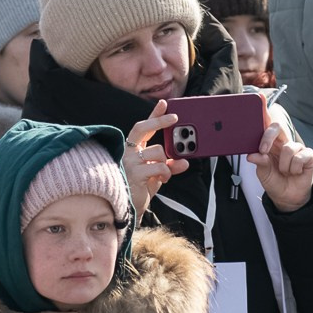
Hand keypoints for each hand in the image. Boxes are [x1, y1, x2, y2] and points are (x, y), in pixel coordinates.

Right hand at [124, 99, 187, 218]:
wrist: (130, 209)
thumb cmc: (141, 189)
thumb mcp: (158, 175)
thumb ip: (170, 165)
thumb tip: (185, 161)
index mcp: (133, 150)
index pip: (142, 127)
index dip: (153, 114)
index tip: (164, 103)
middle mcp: (128, 152)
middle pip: (143, 128)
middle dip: (160, 120)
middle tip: (176, 118)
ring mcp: (129, 161)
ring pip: (158, 150)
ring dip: (166, 163)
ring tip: (164, 174)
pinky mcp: (134, 173)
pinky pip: (159, 166)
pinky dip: (166, 173)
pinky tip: (162, 180)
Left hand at [249, 120, 312, 211]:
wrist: (288, 198)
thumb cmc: (275, 182)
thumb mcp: (263, 174)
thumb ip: (260, 162)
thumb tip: (252, 155)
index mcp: (270, 144)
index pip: (266, 127)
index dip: (263, 119)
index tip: (257, 123)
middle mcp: (283, 143)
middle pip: (277, 126)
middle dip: (268, 137)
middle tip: (264, 150)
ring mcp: (297, 148)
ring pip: (288, 148)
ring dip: (284, 165)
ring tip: (285, 172)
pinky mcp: (308, 155)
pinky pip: (300, 157)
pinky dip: (295, 168)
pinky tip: (296, 172)